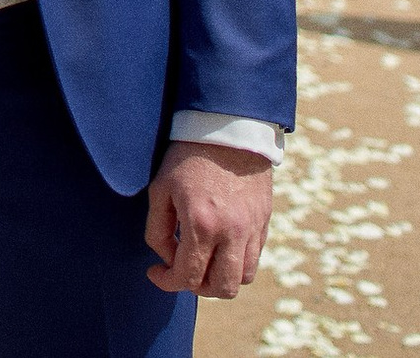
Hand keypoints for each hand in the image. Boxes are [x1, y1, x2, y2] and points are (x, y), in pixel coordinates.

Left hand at [145, 140, 272, 296]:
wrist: (227, 130)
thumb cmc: (187, 157)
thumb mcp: (160, 189)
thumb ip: (157, 230)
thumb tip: (166, 258)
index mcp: (202, 224)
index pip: (187, 276)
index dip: (166, 282)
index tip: (155, 272)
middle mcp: (231, 233)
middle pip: (221, 288)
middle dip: (196, 287)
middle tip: (181, 269)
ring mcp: (252, 229)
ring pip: (243, 279)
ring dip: (220, 279)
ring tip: (202, 262)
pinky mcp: (264, 222)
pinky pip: (254, 259)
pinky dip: (236, 263)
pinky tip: (219, 247)